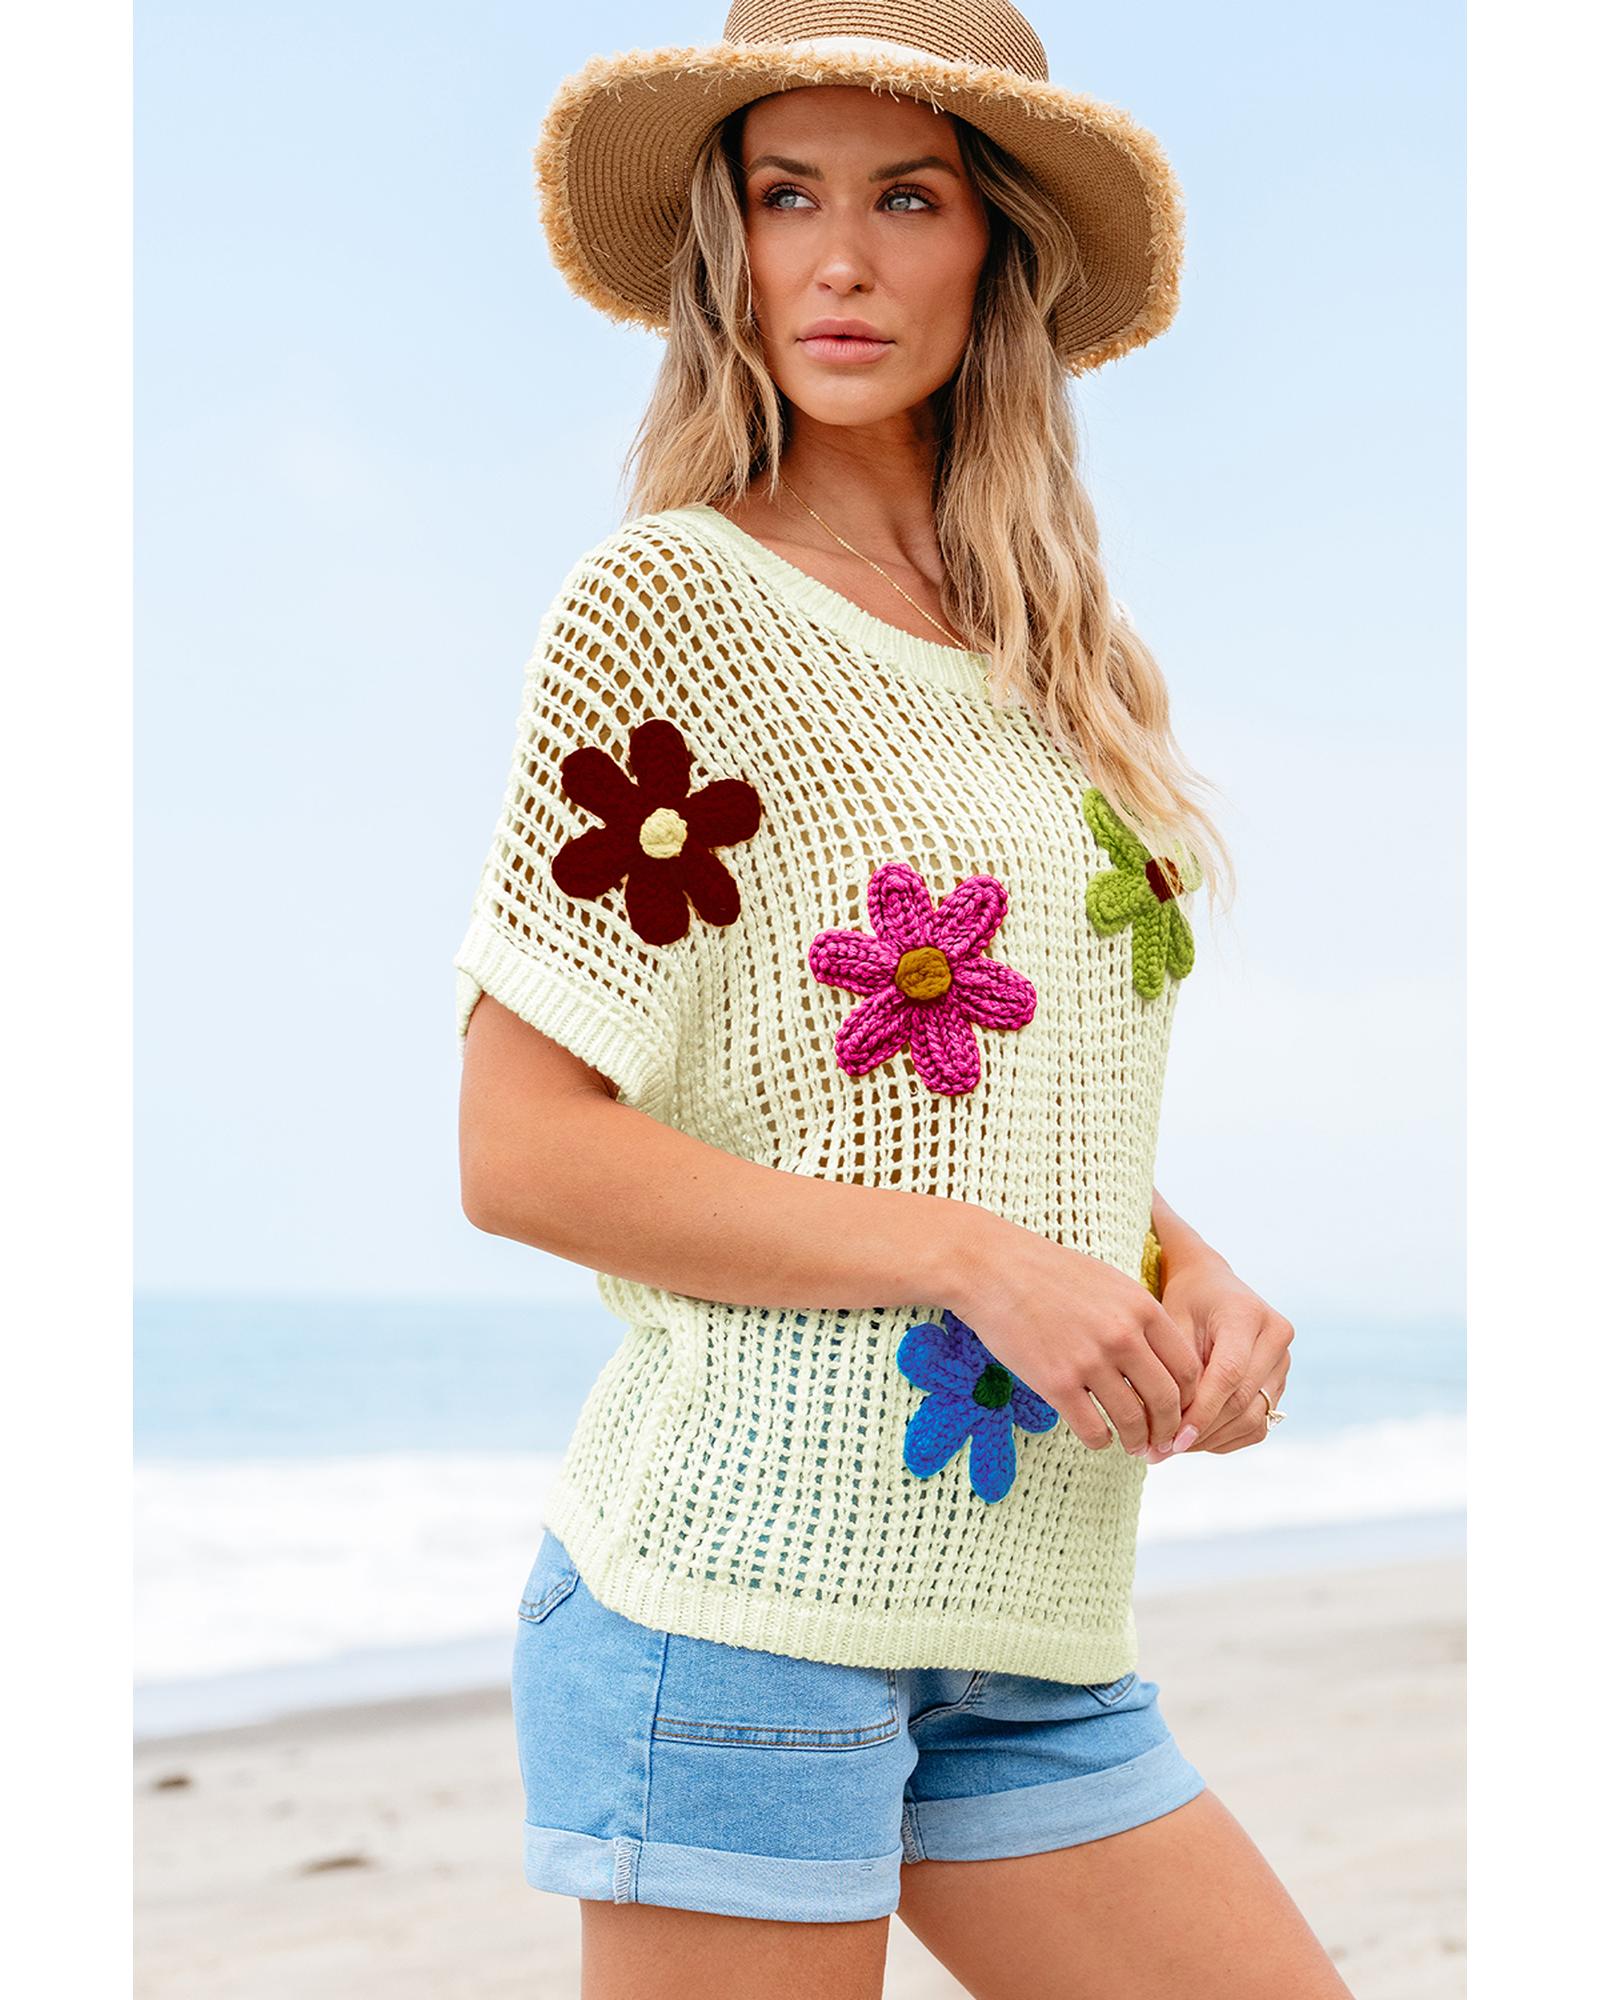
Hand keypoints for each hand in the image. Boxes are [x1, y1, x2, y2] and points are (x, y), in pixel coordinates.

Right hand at [945, 1212, 1203, 1456]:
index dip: (1190, 1398)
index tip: (1181, 1410)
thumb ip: (1139, 1315)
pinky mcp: (1056, 1383)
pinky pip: (1093, 1429)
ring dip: (1137, 1441)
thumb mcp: (1109, 1281)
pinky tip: (1099, 1438)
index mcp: (1142, 1308)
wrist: (992, 1269)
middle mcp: (1123, 1336)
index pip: (1187, 1368)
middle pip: (1167, 1399)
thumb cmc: (1048, 1272)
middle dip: (1169, 1428)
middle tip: (1163, 1441)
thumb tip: (1160, 1354)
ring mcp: (1089, 1361)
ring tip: (1133, 1447)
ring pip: (1132, 1420)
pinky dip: (1101, 1441)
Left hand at [1145, 1252, 1292, 1459]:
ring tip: (1175, 1448)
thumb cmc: (1185, 1300)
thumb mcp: (1171, 1321)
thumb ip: (1174, 1369)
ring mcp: (1283, 1361)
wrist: (1210, 1285)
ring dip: (1213, 1439)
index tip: (1172, 1439)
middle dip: (1202, 1431)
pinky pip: (1259, 1423)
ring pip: (1253, 1419)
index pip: (1229, 1375)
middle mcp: (1276, 1337)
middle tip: (1163, 1451)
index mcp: (1247, 1314)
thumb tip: (1165, 1425)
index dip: (1201, 1412)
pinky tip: (1197, 1438)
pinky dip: (1227, 1438)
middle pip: (1242, 1400)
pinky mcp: (1281, 1381)